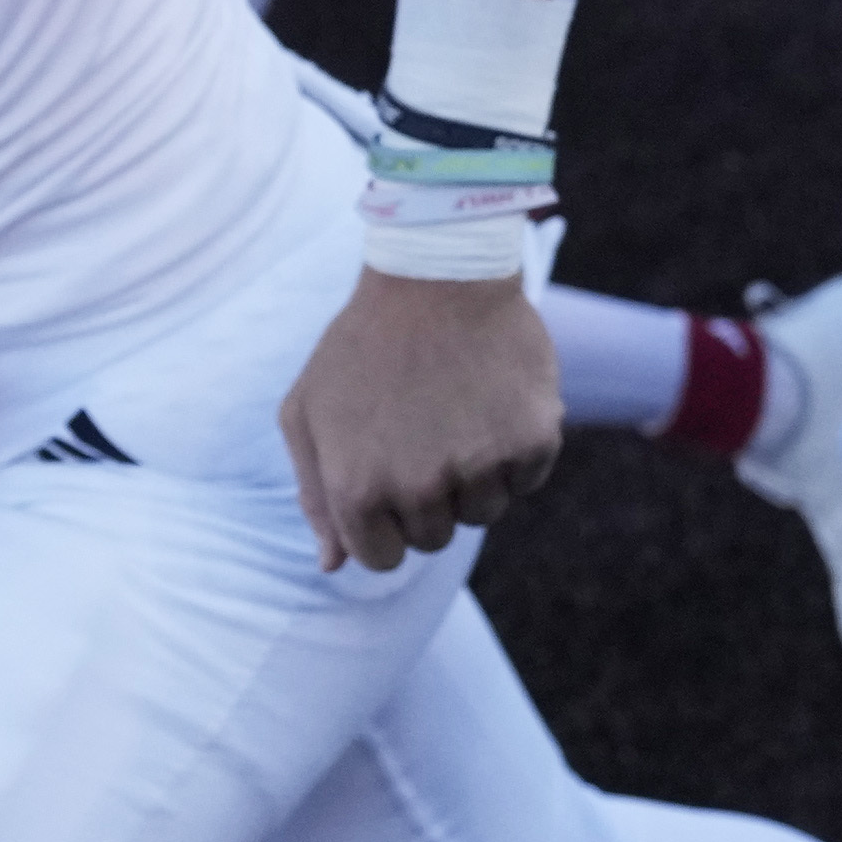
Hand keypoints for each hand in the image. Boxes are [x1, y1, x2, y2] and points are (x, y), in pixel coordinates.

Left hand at [279, 271, 563, 572]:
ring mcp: (479, 465)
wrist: (438, 275)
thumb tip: (332, 566)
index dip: (387, 523)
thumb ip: (316, 494)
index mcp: (356, 489)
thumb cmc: (364, 343)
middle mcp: (418, 488)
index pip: (382, 558)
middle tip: (426, 435)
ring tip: (460, 415)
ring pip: (486, 512)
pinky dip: (518, 450)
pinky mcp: (533, 438)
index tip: (393, 478)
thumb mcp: (308, 412)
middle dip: (431, 499)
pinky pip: (530, 479)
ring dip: (477, 477)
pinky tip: (495, 403)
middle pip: (436, 537)